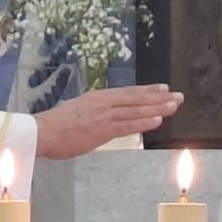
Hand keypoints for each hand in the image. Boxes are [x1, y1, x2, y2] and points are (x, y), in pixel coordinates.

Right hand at [35, 85, 184, 159]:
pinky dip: (143, 122)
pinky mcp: (102, 130)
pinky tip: (157, 120)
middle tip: (179, 97)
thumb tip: (108, 114)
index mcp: (99, 97)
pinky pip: (127, 125)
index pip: (129, 92)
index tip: (164, 89)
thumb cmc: (56, 125)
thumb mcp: (79, 110)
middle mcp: (104, 103)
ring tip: (174, 106)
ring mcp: (104, 115)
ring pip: (136, 110)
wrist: (41, 132)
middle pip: (137, 99)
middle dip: (160, 98)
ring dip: (157, 108)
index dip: (148, 91)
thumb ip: (96, 111)